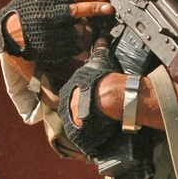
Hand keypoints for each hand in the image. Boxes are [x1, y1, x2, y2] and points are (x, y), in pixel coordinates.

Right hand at [0, 0, 114, 59]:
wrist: (9, 32)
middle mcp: (50, 14)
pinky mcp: (53, 47)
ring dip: (86, 28)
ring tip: (83, 27)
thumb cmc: (26, 9)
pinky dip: (79, 42)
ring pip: (77, 30)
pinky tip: (75, 38)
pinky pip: (73, 45)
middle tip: (108, 9)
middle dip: (95, 9)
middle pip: (77, 11)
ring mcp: (51, 32)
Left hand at [58, 38, 121, 156]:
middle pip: (71, 111)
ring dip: (84, 128)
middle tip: (93, 115)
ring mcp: (71, 119)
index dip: (80, 98)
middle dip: (81, 113)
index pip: (70, 95)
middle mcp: (66, 104)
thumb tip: (100, 38)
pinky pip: (82, 138)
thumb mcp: (99, 59)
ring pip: (75, 125)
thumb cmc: (104, 77)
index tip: (88, 101)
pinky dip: (88, 140)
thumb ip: (98, 49)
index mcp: (68, 89)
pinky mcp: (79, 132)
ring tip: (96, 129)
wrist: (111, 95)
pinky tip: (97, 139)